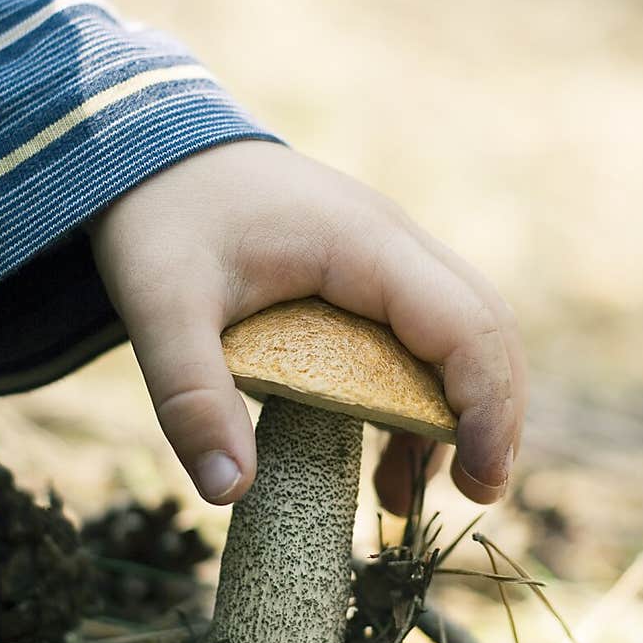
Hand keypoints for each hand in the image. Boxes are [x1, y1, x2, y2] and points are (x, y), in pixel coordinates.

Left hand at [89, 141, 526, 511]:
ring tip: (408, 494)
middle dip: (494, 413)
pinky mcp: (366, 272)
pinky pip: (421, 333)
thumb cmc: (160, 217)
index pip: (465, 326)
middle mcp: (393, 242)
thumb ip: (191, 398)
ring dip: (458, 408)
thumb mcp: (160, 306)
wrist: (149, 148)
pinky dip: (419, 394)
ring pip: (462, 330)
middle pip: (485, 327)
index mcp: (362, 245)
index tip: (480, 481)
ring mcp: (385, 253)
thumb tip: (230, 493)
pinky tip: (383, 459)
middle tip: (475, 494)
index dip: (488, 407)